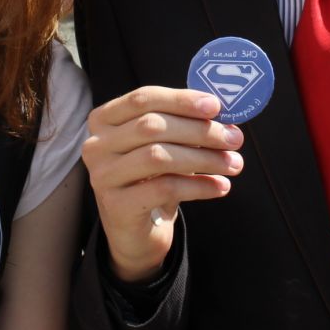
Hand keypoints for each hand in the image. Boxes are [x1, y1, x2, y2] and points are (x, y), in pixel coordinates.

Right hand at [80, 86, 242, 282]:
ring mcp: (103, 176)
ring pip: (158, 156)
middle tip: (234, 139)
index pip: (143, 98)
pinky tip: (220, 186)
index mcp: (104, 120)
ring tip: (233, 164)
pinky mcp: (117, 206)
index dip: (181, 100)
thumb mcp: (162, 145)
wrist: (136, 231)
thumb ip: (182, 124)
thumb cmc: (151, 178)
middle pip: (152, 126)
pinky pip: (164, 188)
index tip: (216, 106)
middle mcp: (96, 145)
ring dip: (203, 158)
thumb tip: (221, 111)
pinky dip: (199, 185)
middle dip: (199, 130)